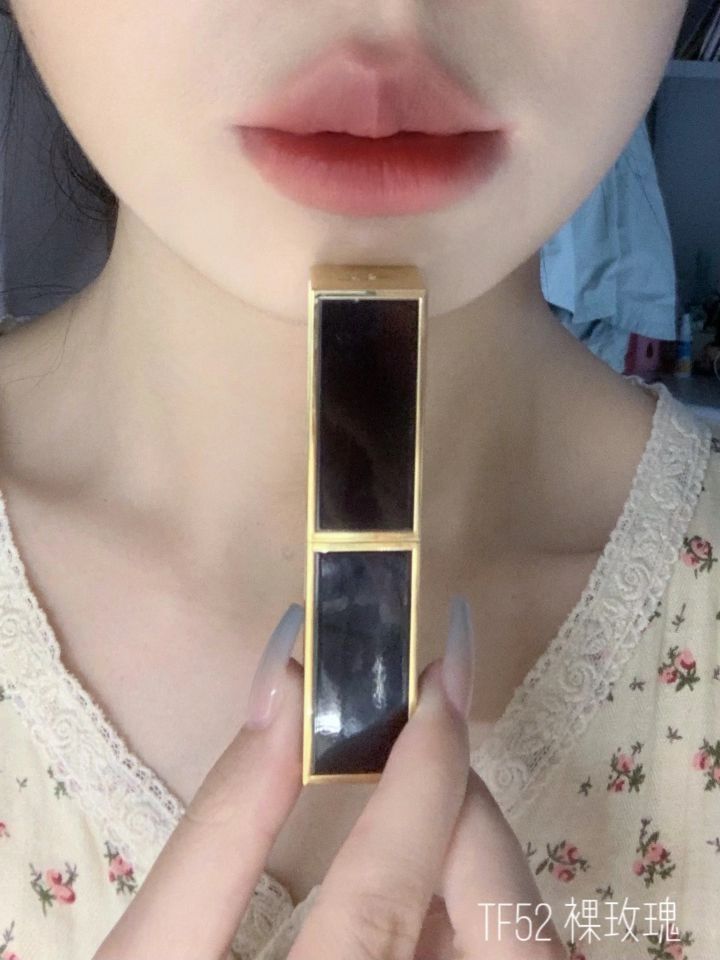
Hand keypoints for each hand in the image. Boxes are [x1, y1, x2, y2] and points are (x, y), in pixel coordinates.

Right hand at [91, 600, 566, 959]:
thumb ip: (219, 826)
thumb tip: (282, 684)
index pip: (384, 899)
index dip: (421, 776)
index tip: (436, 677)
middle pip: (502, 940)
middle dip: (469, 816)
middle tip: (428, 739)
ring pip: (523, 954)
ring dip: (481, 864)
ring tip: (421, 803)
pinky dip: (479, 917)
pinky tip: (426, 892)